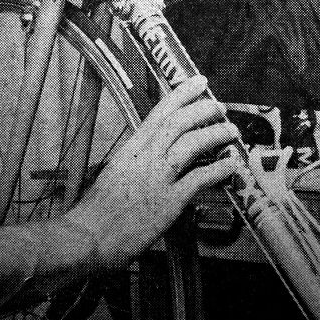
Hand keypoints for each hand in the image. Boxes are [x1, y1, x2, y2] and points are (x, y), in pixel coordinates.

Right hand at [66, 75, 240, 269]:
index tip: (199, 81)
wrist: (87, 238)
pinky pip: (199, 179)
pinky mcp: (168, 202)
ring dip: (216, 134)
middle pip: (178, 122)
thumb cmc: (97, 212)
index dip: (182, 94)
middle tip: (221, 107)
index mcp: (130, 150)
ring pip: (191, 144)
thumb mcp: (115, 175)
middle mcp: (144, 158)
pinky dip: (219, 170)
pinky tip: (232, 165)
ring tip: (232, 132)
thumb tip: (159, 155)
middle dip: (204, 110)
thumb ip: (137, 162)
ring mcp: (156, 178)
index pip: (159, 113)